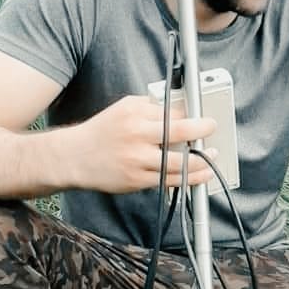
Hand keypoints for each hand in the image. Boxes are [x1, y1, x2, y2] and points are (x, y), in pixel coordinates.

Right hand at [70, 95, 217, 192]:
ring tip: (213, 156)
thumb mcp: (124, 108)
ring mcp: (137, 160)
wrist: (75, 157)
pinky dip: (190, 178)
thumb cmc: (103, 131)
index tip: (203, 118)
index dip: (191, 116)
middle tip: (212, 128)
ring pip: (178, 162)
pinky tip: (201, 174)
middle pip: (178, 132)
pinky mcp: (137, 180)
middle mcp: (135, 135)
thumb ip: (151, 108)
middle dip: (201, 130)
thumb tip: (181, 111)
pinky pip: (170, 180)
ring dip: (202, 160)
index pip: (171, 112)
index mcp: (133, 114)